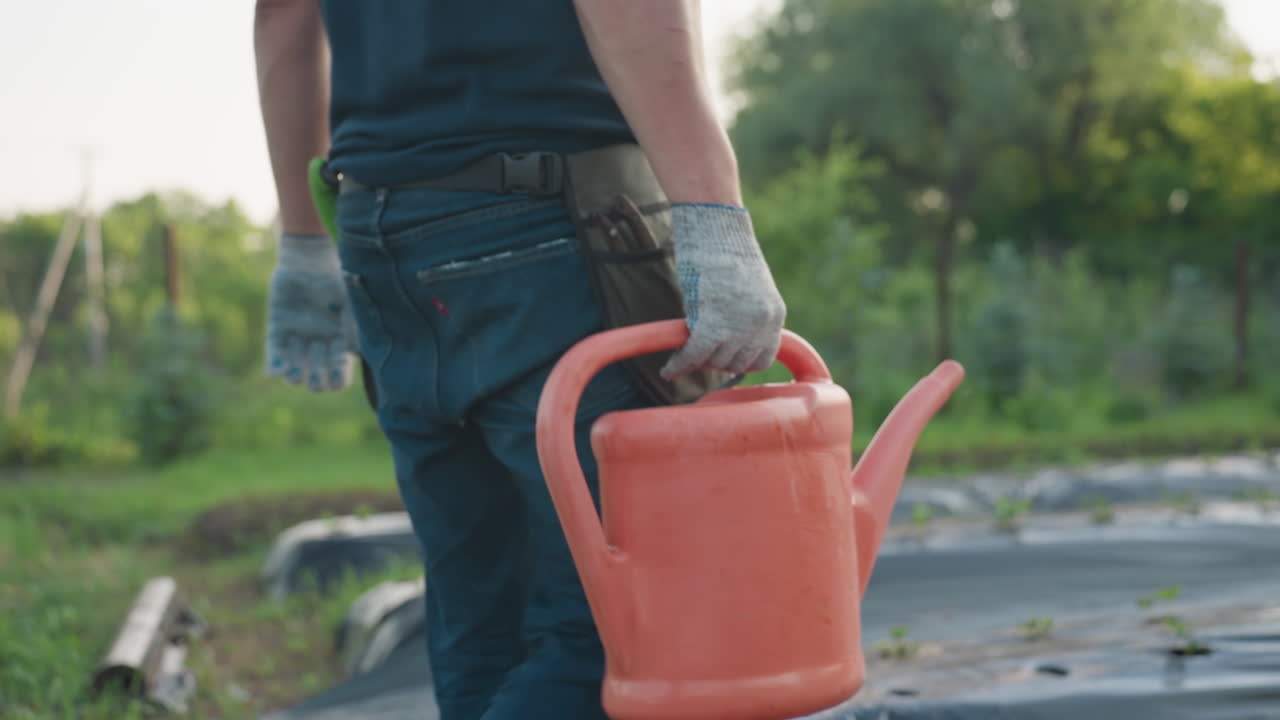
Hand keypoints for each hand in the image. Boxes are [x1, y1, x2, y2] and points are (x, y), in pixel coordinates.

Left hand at [265, 233, 357, 391]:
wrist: (311, 257)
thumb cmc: (339, 278)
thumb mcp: (354, 305)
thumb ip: (358, 330)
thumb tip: (361, 358)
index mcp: (341, 340)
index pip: (339, 371)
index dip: (337, 380)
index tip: (336, 383)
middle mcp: (319, 343)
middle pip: (317, 375)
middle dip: (317, 381)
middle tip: (317, 378)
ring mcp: (298, 337)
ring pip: (295, 368)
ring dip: (297, 376)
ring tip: (297, 375)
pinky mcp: (278, 328)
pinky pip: (274, 352)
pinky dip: (276, 365)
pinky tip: (279, 371)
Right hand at [660, 204, 786, 379]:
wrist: (715, 227)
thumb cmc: (725, 249)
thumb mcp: (747, 287)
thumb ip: (744, 315)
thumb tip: (725, 339)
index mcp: (774, 314)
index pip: (763, 359)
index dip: (740, 362)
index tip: (723, 358)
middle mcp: (761, 323)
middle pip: (738, 364)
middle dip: (717, 362)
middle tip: (699, 355)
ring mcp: (738, 325)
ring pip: (716, 362)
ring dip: (698, 362)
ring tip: (683, 356)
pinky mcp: (712, 323)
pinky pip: (694, 355)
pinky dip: (679, 365)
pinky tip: (669, 369)